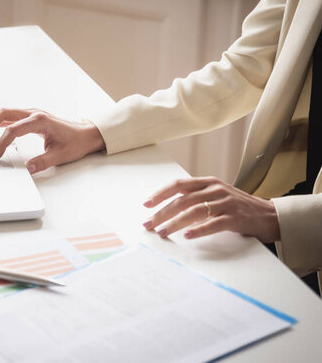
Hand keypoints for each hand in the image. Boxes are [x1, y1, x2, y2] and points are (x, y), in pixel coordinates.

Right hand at [0, 108, 104, 173]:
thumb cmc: (75, 142)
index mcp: (40, 121)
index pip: (13, 130)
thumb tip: (29, 169)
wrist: (86, 134)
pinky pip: (11, 116)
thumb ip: (44, 162)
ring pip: (6, 113)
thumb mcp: (60, 155)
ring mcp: (32, 114)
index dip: (2, 143)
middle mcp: (34, 114)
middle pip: (4, 113)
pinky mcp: (31, 118)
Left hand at [142, 176, 279, 242]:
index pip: (179, 185)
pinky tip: (186, 236)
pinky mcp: (235, 217)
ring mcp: (226, 203)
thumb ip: (196, 197)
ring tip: (162, 232)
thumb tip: (168, 208)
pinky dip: (198, 230)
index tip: (146, 204)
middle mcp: (216, 189)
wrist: (270, 215)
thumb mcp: (216, 196)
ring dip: (175, 223)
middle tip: (148, 224)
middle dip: (162, 213)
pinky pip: (213, 223)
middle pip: (182, 200)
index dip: (161, 194)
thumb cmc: (238, 207)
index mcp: (208, 182)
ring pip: (194, 211)